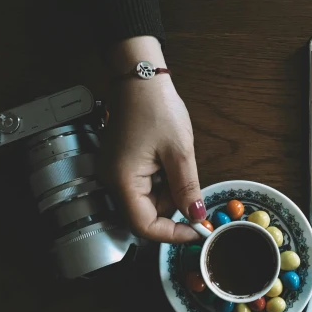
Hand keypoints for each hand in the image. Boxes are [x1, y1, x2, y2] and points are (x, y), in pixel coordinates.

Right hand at [100, 37, 205, 242]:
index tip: (197, 230)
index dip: (171, 234)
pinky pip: (144, 185)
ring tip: (179, 162)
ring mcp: (116, 173)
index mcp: (123, 181)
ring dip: (170, 192)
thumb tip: (196, 216)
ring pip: (148, 200)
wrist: (139, 76)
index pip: (144, 226)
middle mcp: (113, 181)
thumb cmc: (156, 108)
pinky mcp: (123, 165)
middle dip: (173, 208)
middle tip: (194, 189)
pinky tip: (170, 160)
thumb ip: (187, 188)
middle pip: (145, 214)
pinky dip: (163, 180)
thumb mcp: (179, 151)